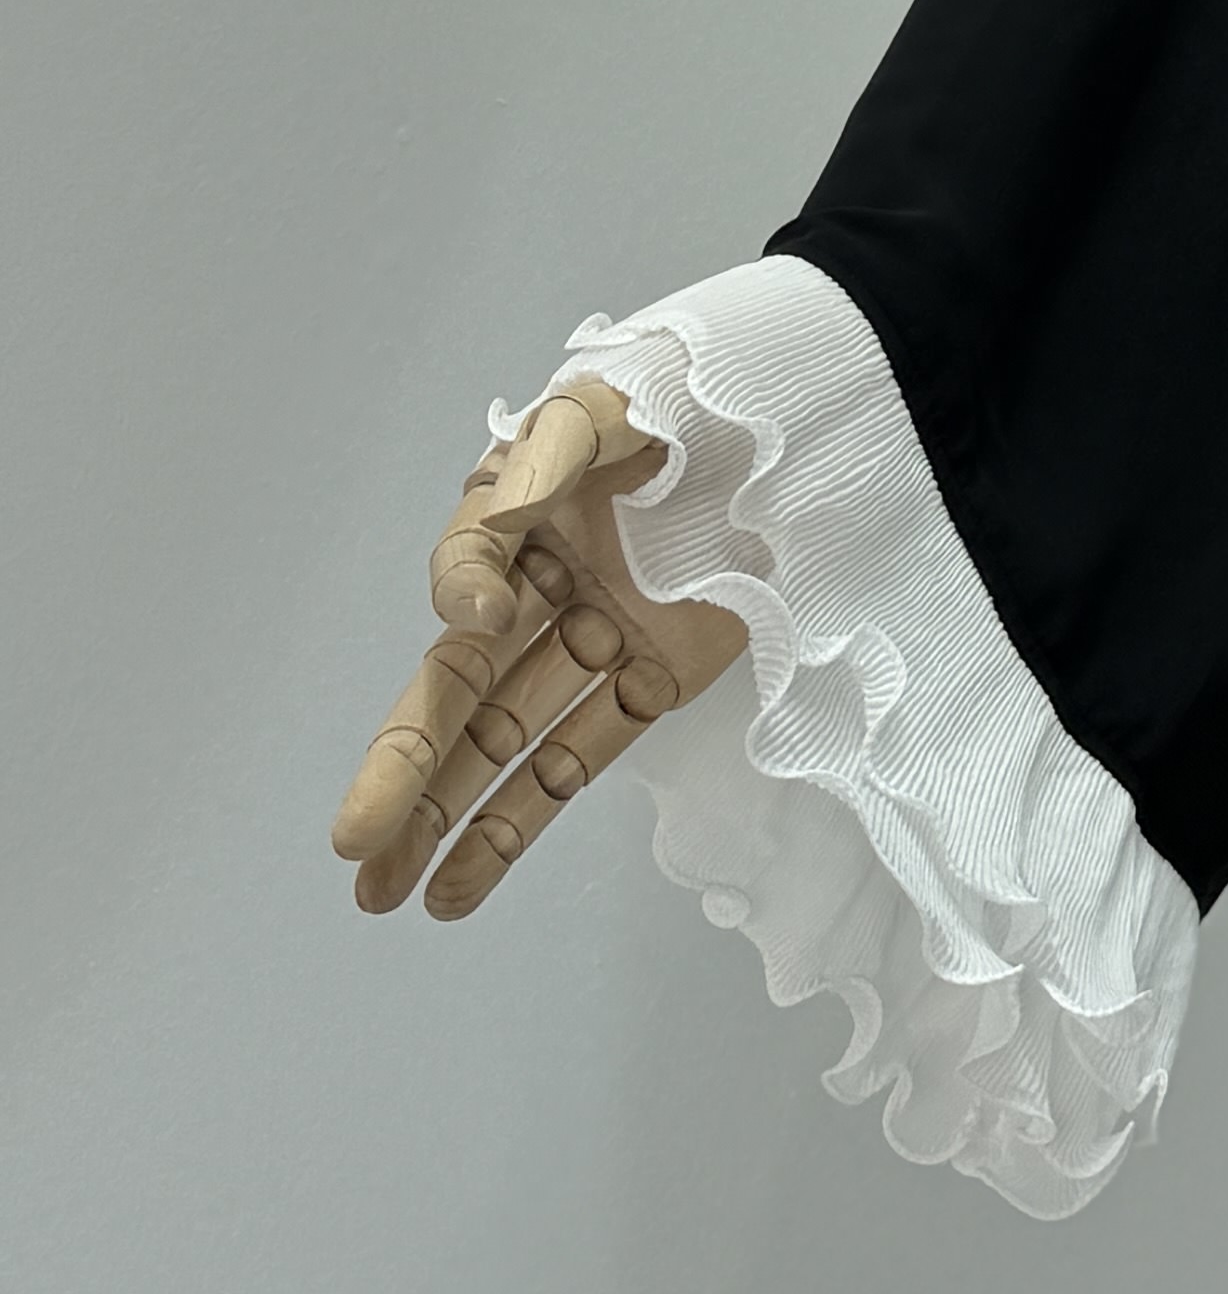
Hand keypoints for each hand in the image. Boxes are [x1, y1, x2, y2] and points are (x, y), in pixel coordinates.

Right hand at [329, 382, 745, 920]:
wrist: (807, 423)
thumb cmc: (702, 399)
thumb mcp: (610, 406)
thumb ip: (542, 464)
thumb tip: (483, 584)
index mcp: (519, 514)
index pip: (468, 563)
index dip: (463, 593)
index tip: (487, 613)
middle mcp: (540, 587)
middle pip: (458, 690)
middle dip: (405, 770)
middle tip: (353, 842)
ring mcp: (595, 641)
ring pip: (502, 745)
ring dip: (444, 821)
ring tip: (380, 894)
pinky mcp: (652, 684)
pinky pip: (573, 763)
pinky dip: (517, 827)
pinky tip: (457, 888)